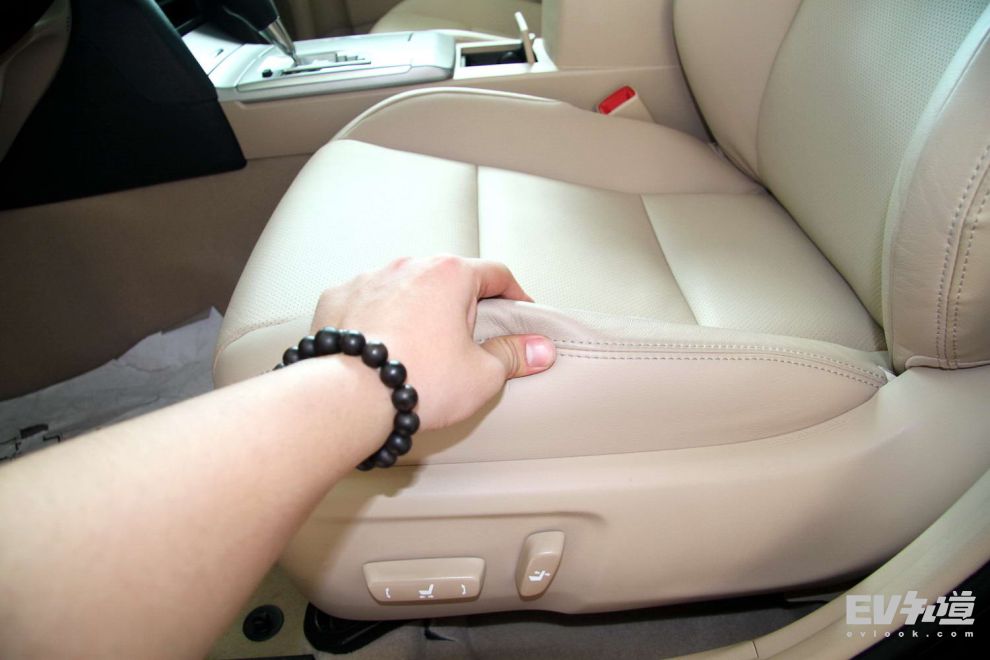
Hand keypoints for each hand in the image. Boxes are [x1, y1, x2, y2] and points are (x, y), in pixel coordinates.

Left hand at [311, 256, 555, 428]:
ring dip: (416, 308)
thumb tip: (540, 349)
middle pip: (447, 278)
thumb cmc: (418, 381)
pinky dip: (376, 318)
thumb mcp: (482, 376)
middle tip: (468, 338)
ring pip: (404, 287)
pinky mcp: (337, 297)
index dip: (514, 295)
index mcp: (450, 275)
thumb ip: (513, 356)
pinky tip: (380, 346)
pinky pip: (366, 301)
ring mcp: (368, 278)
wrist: (346, 398)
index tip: (519, 312)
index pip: (496, 274)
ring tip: (418, 345)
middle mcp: (408, 265)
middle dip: (461, 304)